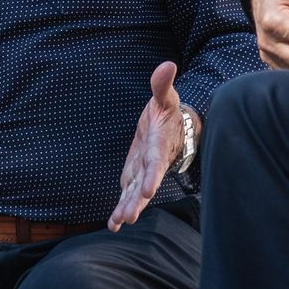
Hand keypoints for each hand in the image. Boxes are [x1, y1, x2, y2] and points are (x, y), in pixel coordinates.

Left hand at [109, 61, 186, 231]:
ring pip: (136, 193)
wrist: (174, 128)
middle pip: (145, 184)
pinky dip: (121, 208)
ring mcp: (144, 172)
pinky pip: (128, 194)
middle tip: (129, 216)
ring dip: (127, 208)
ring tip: (118, 223)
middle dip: (138, 200)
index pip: (157, 162)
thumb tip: (167, 64)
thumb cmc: (170, 112)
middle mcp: (153, 163)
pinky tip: (114, 224)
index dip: (153, 175)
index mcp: (160, 146)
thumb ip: (163, 85)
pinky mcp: (135, 175)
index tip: (149, 189)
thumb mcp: (166, 97)